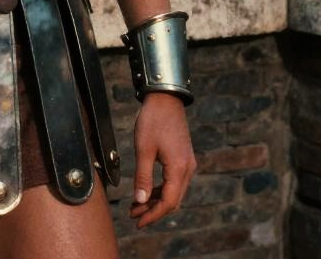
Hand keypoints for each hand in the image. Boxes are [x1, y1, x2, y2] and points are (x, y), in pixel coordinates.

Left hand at [129, 92, 195, 228]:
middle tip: (134, 215)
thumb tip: (140, 201)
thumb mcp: (143, 148)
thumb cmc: (153, 120)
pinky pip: (173, 181)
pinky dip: (161, 188)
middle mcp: (187, 169)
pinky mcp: (183, 157)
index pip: (168, 202)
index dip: (153, 215)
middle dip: (153, 210)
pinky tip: (147, 191)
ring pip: (173, 191)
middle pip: (172, 200)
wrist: (165, 98)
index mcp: (179, 169)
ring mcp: (187, 163)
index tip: (138, 222)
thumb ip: (142, 176)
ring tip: (137, 205)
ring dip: (156, 200)